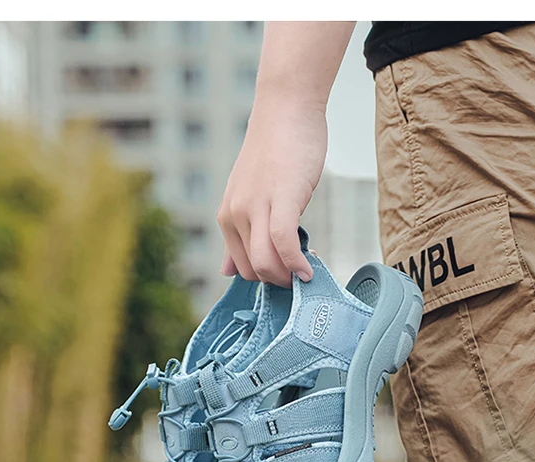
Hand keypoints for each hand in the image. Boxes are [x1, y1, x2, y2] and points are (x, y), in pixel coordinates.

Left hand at [216, 98, 325, 286]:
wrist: (286, 108)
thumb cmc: (276, 151)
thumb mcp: (249, 196)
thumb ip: (238, 234)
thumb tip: (226, 271)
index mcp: (226, 216)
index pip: (240, 268)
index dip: (266, 278)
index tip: (287, 273)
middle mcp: (235, 214)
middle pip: (252, 270)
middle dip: (278, 281)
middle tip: (300, 275)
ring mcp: (256, 207)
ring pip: (264, 263)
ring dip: (287, 277)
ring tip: (306, 273)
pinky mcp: (281, 198)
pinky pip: (283, 244)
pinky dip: (296, 263)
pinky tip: (309, 268)